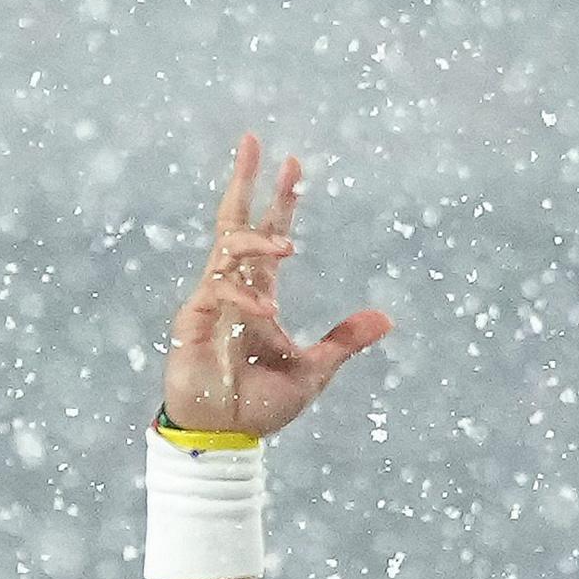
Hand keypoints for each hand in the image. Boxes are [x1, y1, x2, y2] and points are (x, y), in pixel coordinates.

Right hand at [162, 134, 391, 438]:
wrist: (225, 437)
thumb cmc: (261, 405)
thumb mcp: (314, 370)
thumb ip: (345, 341)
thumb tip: (388, 317)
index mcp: (260, 293)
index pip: (268, 235)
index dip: (280, 201)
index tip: (293, 164)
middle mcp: (233, 288)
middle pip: (235, 221)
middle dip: (244, 180)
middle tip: (256, 141)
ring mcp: (209, 301)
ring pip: (226, 248)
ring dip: (257, 241)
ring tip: (290, 246)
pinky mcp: (191, 320)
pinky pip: (218, 293)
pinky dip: (245, 299)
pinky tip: (266, 315)